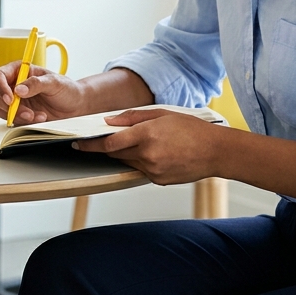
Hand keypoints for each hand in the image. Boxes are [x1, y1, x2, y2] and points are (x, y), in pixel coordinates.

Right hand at [0, 63, 89, 124]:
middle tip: (27, 113)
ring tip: (38, 116)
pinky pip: (13, 120)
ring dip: (19, 116)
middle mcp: (13, 85)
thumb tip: (18, 90)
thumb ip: (36, 83)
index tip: (10, 99)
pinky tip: (40, 118)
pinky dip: (24, 122)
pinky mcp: (19, 114)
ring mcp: (15, 101)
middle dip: (10, 107)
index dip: (0, 87)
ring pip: (3, 111)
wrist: (75, 106)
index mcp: (19, 71)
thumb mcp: (55, 82)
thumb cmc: (66, 89)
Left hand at [74, 109, 222, 184]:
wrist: (217, 152)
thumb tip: (110, 122)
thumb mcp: (162, 114)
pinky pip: (140, 169)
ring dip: (126, 153)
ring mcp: (153, 170)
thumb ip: (132, 117)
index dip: (91, 144)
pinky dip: (141, 161)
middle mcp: (148, 155)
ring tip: (142, 142)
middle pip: (116, 153)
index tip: (78, 144)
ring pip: (127, 162)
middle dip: (108, 147)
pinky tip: (155, 152)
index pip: (110, 143)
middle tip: (102, 140)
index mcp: (147, 135)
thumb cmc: (193, 130)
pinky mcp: (158, 180)